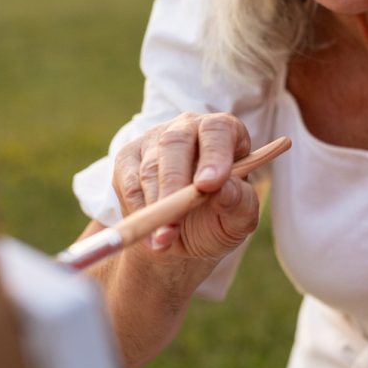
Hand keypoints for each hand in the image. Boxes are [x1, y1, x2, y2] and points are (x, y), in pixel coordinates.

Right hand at [111, 111, 259, 259]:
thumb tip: (224, 189)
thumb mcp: (239, 218)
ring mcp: (154, 140)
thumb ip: (240, 202)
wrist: (183, 238)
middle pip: (175, 142)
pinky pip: (128, 183)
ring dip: (156, 207)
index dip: (214, 155)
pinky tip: (152, 235)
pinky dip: (138, 212)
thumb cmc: (219, 218)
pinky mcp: (128, 159)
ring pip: (149, 167)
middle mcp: (188, 128)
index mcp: (225, 133)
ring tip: (165, 239)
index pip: (218, 130)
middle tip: (176, 219)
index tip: (209, 186)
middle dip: (174, 183)